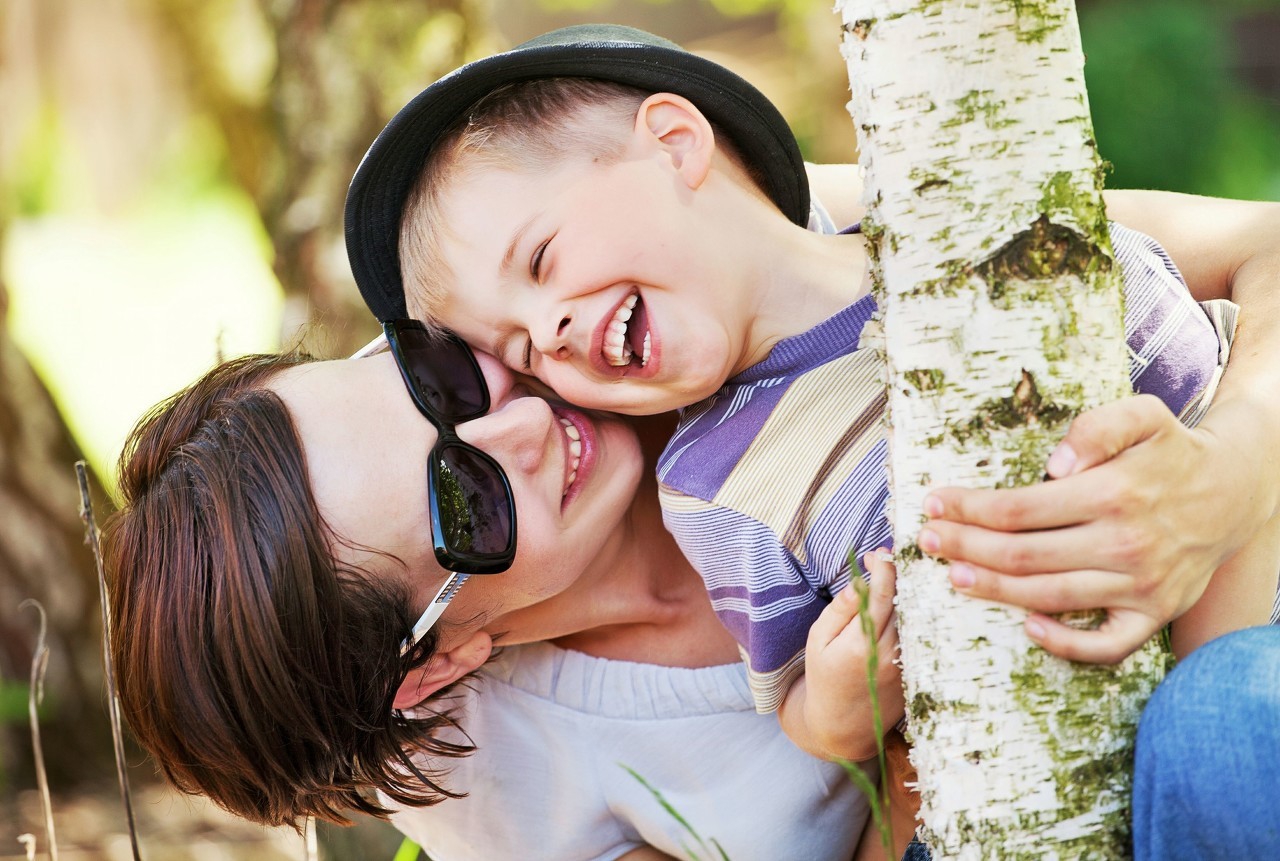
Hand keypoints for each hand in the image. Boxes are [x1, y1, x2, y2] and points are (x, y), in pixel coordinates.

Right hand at [804, 551, 903, 760]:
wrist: (843, 726)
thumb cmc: (824, 678)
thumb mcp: (818, 641)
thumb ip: (840, 610)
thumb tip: (860, 581)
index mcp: (860, 646)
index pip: (881, 597)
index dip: (883, 570)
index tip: (877, 555)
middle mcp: (889, 655)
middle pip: (905, 603)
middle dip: (900, 576)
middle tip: (890, 558)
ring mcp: (907, 665)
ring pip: (917, 618)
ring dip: (913, 593)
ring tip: (902, 575)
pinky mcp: (917, 672)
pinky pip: (920, 634)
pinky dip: (918, 614)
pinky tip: (911, 601)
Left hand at [917, 395, 1253, 663]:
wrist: (1234, 491)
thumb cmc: (1171, 451)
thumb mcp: (1143, 415)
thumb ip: (1098, 427)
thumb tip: (1055, 463)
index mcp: (1113, 492)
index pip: (1020, 508)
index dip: (970, 509)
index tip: (935, 503)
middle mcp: (1125, 543)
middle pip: (1024, 555)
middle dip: (967, 548)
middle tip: (929, 541)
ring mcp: (1141, 584)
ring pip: (1051, 596)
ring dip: (995, 590)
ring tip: (955, 577)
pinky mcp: (1155, 613)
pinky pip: (1107, 645)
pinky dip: (1065, 643)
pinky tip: (1028, 627)